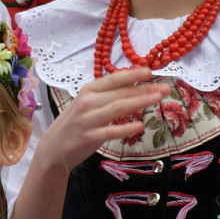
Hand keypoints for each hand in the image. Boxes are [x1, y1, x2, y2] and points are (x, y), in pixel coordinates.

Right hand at [41, 67, 169, 169]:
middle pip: (120, 93)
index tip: (150, 71)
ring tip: (157, 99)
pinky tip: (140, 126)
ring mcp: (88, 119)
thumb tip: (133, 81)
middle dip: (144, 89)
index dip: (132, 74)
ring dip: (140, 102)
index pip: (114, 80)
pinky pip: (112, 131)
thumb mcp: (87, 103)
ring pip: (118, 108)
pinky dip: (126, 128)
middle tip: (165, 87)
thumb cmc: (75, 123)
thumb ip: (107, 93)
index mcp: (88, 91)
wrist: (54, 147)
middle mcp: (88, 102)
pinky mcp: (90, 137)